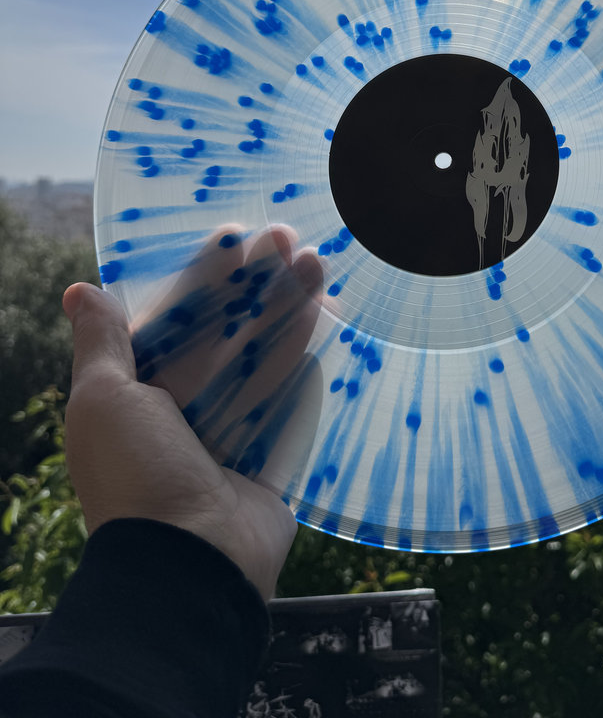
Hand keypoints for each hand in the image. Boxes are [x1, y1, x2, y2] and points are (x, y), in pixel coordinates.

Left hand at [62, 226, 323, 598]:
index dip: (206, 277)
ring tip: (319, 265)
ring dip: (291, 312)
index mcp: (141, 394)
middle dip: (257, 286)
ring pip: (266, 361)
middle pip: (229, 334)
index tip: (236, 236)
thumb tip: (77, 291)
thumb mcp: (104, 400)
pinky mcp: (271, 461)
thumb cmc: (138, 474)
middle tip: (289, 240)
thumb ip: (101, 343)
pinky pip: (293, 407)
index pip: (178, 319)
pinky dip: (308, 369)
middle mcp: (186, 412)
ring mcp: (232, 437)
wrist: (190, 565)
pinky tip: (327, 324)